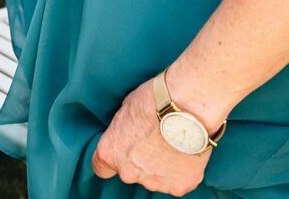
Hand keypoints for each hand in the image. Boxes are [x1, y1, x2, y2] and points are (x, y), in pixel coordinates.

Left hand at [91, 76, 212, 194]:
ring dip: (162, 165)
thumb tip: (129, 133)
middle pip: (131, 171)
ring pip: (155, 177)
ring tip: (174, 142)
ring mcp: (154, 183)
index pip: (101, 168)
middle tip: (156, 139)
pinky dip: (182, 169)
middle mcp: (128, 173)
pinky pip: (178, 180)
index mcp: (110, 153)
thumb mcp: (126, 109)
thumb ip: (123, 131)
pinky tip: (186, 150)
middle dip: (141, 160)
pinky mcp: (179, 186)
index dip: (114, 158)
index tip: (123, 149)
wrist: (187, 108)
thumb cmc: (155, 101)